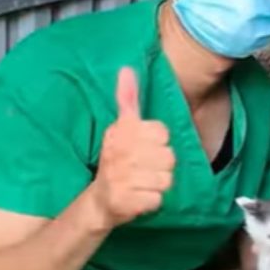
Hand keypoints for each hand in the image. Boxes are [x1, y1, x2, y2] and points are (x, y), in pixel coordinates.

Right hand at [87, 67, 174, 229]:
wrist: (99, 200)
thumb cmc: (117, 159)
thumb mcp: (121, 127)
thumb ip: (128, 99)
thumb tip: (126, 68)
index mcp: (122, 131)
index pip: (162, 132)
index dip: (158, 142)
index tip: (143, 147)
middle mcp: (121, 152)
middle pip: (169, 156)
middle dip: (161, 166)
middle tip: (143, 168)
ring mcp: (122, 178)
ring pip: (167, 179)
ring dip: (158, 184)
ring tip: (142, 183)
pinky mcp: (127, 201)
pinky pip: (159, 199)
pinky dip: (152, 201)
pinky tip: (139, 197)